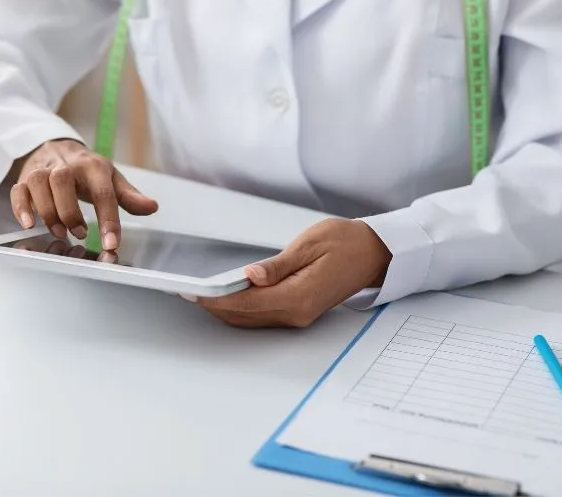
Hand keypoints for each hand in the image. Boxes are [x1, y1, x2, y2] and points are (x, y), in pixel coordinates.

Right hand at [9, 139, 157, 249]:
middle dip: (70, 211)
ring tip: (59, 232)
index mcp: (93, 166)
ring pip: (39, 182)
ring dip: (48, 210)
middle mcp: (66, 165)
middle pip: (63, 180)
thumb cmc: (87, 170)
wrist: (57, 147)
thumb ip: (129, 196)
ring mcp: (43, 170)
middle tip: (80, 234)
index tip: (111, 244)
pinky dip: (21, 207)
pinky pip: (18, 189)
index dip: (108, 219)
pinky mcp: (25, 178)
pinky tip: (29, 224)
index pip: (103, 192)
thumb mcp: (111, 179)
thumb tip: (152, 207)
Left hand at [196, 219, 391, 328]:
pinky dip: (242, 308)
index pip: (247, 303)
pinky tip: (228, 296)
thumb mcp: (308, 245)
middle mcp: (297, 313)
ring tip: (200, 295)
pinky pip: (263, 315)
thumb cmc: (345, 243)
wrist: (374, 253)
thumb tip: (251, 277)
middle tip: (188, 294)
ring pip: (252, 318)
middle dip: (215, 306)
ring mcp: (298, 316)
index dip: (217, 300)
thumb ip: (277, 266)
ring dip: (226, 309)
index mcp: (299, 296)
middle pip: (245, 316)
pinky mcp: (299, 311)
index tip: (194, 294)